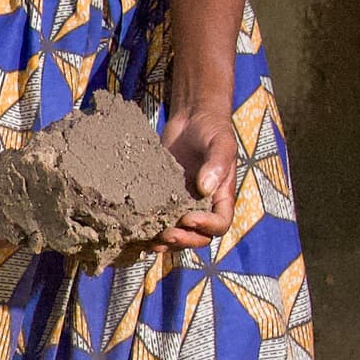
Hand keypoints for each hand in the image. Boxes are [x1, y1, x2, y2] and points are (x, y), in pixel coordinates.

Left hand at [161, 99, 238, 251]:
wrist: (192, 119)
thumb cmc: (213, 130)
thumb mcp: (221, 143)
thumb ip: (217, 164)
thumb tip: (205, 188)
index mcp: (221, 197)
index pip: (219, 224)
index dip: (206, 227)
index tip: (189, 218)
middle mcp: (203, 206)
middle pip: (198, 236)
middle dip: (183, 239)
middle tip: (167, 232)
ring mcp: (182, 204)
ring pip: (178, 234)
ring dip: (166, 240)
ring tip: (151, 238)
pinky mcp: (163, 198)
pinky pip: (159, 219)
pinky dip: (150, 228)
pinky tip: (137, 229)